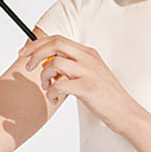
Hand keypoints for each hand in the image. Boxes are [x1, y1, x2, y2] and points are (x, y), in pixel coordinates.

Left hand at [18, 32, 132, 132]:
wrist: (125, 112)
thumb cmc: (105, 96)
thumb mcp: (90, 73)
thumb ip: (72, 65)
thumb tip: (47, 63)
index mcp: (88, 53)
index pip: (58, 39)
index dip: (38, 44)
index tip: (25, 53)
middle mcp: (88, 58)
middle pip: (55, 44)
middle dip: (35, 53)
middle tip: (28, 67)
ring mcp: (89, 72)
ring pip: (55, 63)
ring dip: (44, 76)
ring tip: (47, 88)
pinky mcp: (87, 87)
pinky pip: (59, 85)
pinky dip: (51, 92)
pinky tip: (55, 98)